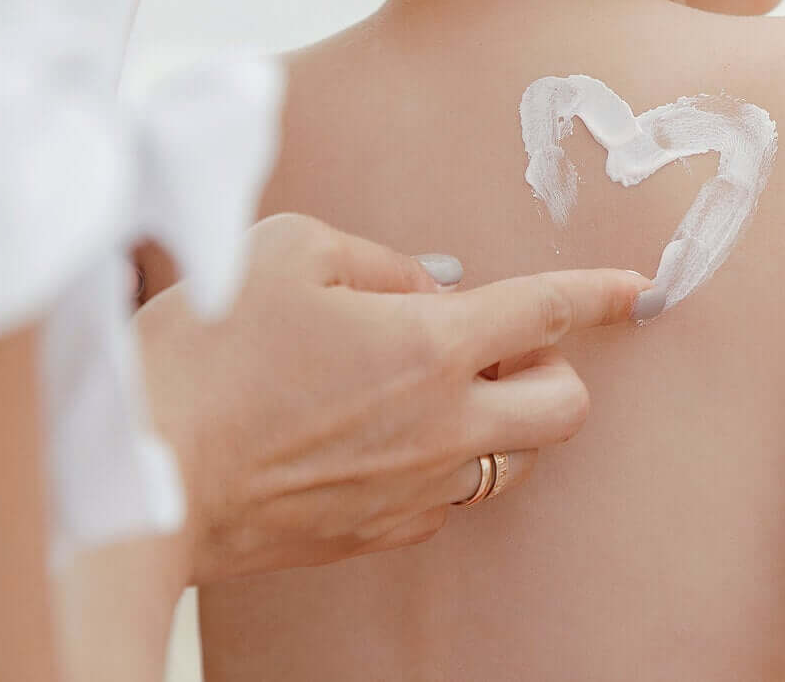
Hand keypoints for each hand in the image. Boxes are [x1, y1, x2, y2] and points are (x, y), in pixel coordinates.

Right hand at [137, 213, 647, 583]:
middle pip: (566, 409)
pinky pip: (449, 495)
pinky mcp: (384, 532)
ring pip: (514, 460)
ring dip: (502, 418)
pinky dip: (441, 460)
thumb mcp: (288, 251)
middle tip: (500, 347)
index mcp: (432, 345)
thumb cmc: (206, 355)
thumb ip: (380, 260)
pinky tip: (381, 436)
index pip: (551, 311)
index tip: (638, 289)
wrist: (146, 476)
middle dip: (556, 371)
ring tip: (434, 389)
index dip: (603, 293)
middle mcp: (445, 425)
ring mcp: (420, 489)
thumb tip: (426, 288)